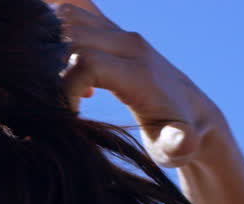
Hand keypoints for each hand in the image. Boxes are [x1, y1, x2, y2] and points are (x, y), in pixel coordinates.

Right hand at [53, 1, 221, 166]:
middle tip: (57, 100)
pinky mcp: (113, 29)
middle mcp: (130, 44)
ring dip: (49, 48)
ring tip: (59, 83)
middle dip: (50, 69)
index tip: (71, 117)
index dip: (64, 89)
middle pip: (70, 37)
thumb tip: (184, 142)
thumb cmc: (177, 140)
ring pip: (67, 18)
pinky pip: (75, 11)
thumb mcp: (178, 150)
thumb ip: (179, 145)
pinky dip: (56, 29)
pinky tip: (59, 61)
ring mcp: (121, 32)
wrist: (194, 115)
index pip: (85, 62)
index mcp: (140, 73)